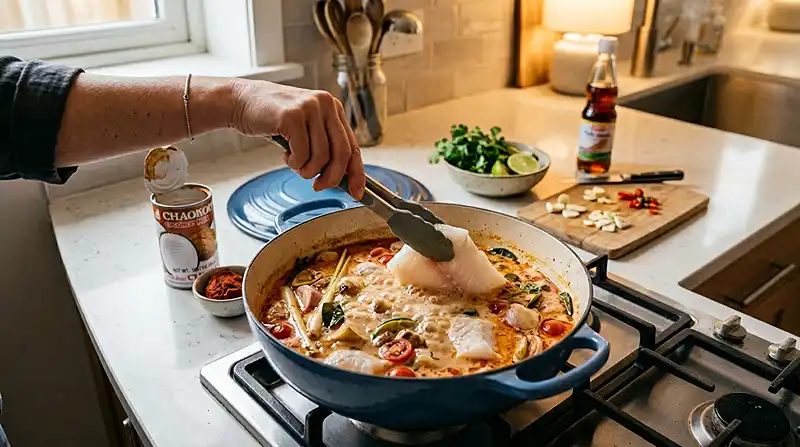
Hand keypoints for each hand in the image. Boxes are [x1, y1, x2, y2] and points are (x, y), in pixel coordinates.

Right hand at [229, 80, 364, 198]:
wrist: (242, 101)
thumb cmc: (273, 119)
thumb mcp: (306, 128)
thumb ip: (324, 146)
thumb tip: (341, 177)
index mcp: (333, 108)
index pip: (353, 146)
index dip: (357, 173)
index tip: (357, 193)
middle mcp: (326, 104)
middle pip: (342, 153)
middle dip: (332, 177)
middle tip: (319, 186)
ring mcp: (309, 108)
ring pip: (321, 157)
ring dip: (307, 170)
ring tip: (295, 163)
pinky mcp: (292, 116)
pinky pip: (302, 154)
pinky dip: (294, 162)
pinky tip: (285, 154)